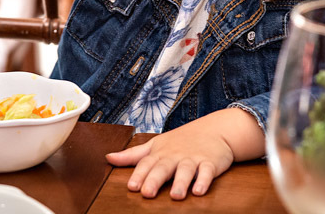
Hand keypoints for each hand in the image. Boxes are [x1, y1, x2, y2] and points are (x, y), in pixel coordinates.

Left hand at [105, 108, 263, 199]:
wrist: (215, 129)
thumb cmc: (182, 140)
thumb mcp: (156, 144)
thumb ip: (132, 155)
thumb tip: (109, 158)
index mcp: (160, 152)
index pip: (147, 163)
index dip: (139, 174)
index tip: (132, 186)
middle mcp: (174, 155)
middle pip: (163, 167)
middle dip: (155, 179)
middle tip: (148, 193)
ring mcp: (192, 158)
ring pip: (185, 170)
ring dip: (181, 182)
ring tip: (176, 195)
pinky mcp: (210, 163)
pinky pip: (207, 172)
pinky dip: (203, 181)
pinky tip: (199, 190)